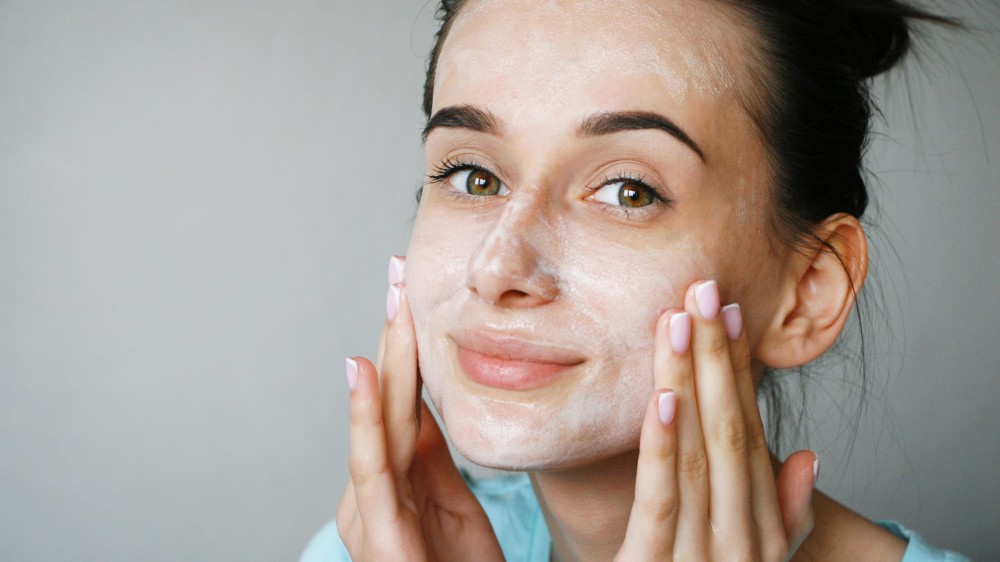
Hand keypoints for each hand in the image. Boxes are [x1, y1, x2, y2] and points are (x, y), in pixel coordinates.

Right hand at [335, 256, 503, 561]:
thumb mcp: (449, 501)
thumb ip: (431, 451)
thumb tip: (422, 394)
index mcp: (396, 476)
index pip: (400, 396)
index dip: (406, 342)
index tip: (412, 287)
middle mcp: (375, 486)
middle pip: (385, 397)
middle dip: (394, 333)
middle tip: (398, 271)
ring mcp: (371, 507)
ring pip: (376, 419)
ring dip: (384, 357)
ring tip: (392, 301)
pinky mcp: (380, 531)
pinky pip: (372, 465)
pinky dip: (364, 415)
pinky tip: (363, 369)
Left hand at [617, 280, 816, 560]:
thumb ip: (783, 516)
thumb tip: (808, 455)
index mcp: (759, 529)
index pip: (749, 436)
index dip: (739, 373)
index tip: (728, 315)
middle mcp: (741, 538)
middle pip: (727, 432)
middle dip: (715, 358)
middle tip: (702, 289)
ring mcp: (705, 556)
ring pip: (699, 455)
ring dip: (692, 383)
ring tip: (680, 321)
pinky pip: (663, 501)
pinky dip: (664, 447)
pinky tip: (663, 397)